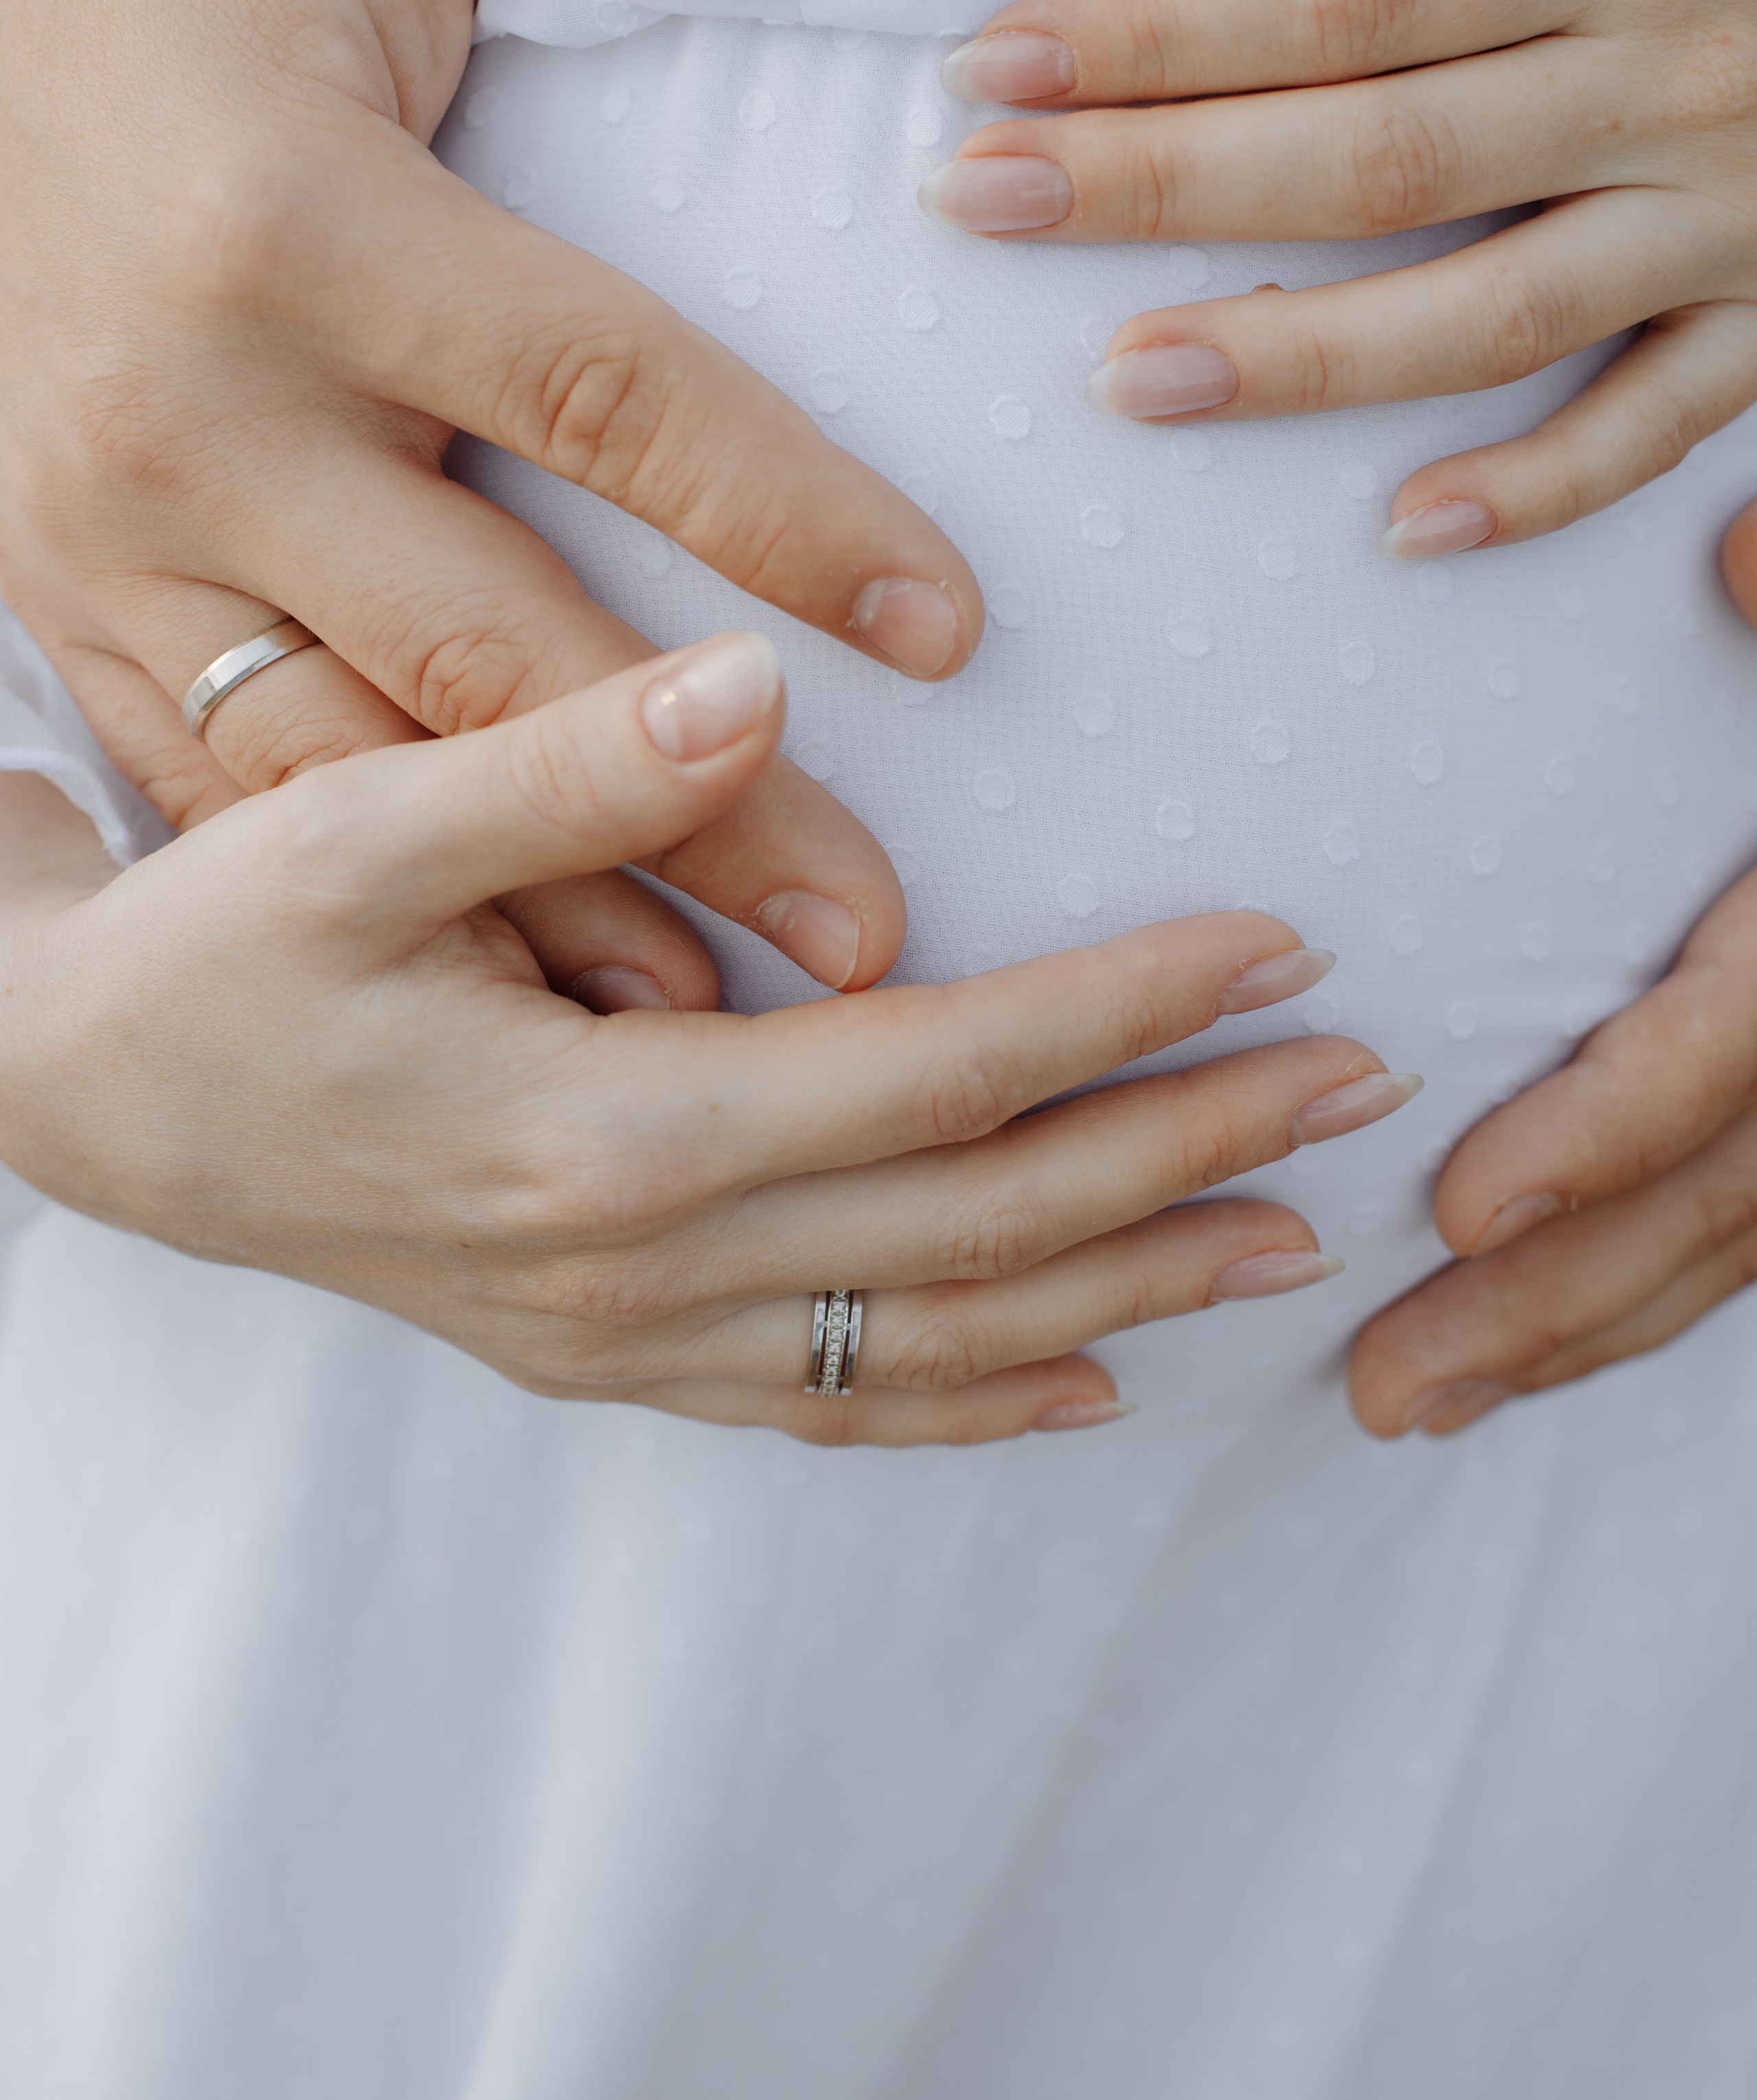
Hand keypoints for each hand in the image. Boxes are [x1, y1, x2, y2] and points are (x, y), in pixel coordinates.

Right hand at [0, 0, 980, 1005]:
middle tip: (875, 939)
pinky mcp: (67, 602)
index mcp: (289, 221)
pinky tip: (515, 981)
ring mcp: (105, 536)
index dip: (785, 512)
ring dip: (540, 906)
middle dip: (692, 807)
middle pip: (487, 644)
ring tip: (720, 1020)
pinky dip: (380, 894)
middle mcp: (185, 410)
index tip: (950, 629)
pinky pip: (229, 788)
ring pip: (353, 767)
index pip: (596, 388)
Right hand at [0, 631, 1420, 1444]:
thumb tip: (755, 689)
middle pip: (978, 1228)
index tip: (1270, 948)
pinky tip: (1083, 1386)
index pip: (932, 1078)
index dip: (1116, 1013)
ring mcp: (628, 1340)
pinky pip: (827, 1410)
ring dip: (1123, 1290)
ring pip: (932, 1342)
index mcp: (603, 1135)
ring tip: (1287, 1239)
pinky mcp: (605, 1358)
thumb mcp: (352, 837)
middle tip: (1357, 1088)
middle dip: (1183, 1153)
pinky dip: (972, 1404)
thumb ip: (561, 768)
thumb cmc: (215, 959)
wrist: (91, 1098)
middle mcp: (639, 1272)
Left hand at [920, 0, 1756, 557]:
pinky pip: (1662, 428)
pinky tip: (1405, 529)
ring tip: (1127, 380)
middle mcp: (1670, 87)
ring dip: (1301, 360)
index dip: (1162, 35)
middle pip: (1372, 162)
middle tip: (979, 206)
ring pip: (1486, 318)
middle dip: (1160, 190)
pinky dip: (1543, 489)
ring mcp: (1735, 221)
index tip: (1000, 61)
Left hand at [1349, 856, 1756, 1438]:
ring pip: (1717, 1249)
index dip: (1608, 1133)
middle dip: (1548, 1302)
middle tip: (1383, 1383)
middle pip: (1707, 1193)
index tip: (1464, 1211)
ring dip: (1563, 1338)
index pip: (1729, 1042)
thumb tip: (1735, 544)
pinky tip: (1502, 1368)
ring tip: (1403, 1404)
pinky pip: (1726, 1245)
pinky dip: (1618, 1311)